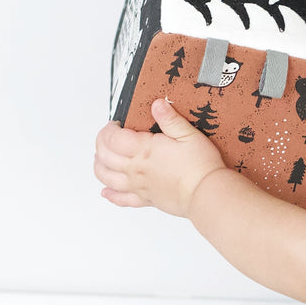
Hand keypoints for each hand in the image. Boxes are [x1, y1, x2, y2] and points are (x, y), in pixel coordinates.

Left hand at [94, 98, 226, 216]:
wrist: (206, 193)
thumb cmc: (199, 166)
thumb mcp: (188, 134)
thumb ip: (170, 119)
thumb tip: (157, 104)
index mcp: (144, 150)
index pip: (112, 139)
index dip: (108, 129)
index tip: (114, 124)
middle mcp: (136, 169)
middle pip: (105, 157)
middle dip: (100, 144)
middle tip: (106, 137)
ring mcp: (139, 185)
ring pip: (107, 178)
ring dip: (99, 167)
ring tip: (100, 159)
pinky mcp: (146, 199)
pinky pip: (122, 200)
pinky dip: (111, 196)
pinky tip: (106, 192)